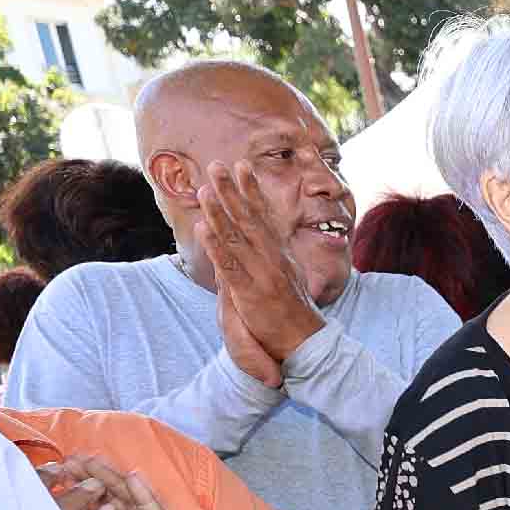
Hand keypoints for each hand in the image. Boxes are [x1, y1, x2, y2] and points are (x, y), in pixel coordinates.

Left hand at [44, 459, 220, 509]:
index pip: (94, 504)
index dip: (77, 489)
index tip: (55, 475)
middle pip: (109, 493)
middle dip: (89, 476)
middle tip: (68, 460)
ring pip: (129, 497)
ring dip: (112, 478)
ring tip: (93, 461)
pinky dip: (144, 496)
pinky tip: (134, 479)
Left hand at [200, 164, 322, 384]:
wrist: (305, 343)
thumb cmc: (293, 312)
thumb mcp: (287, 276)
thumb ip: (272, 255)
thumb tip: (262, 238)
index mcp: (279, 254)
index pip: (264, 216)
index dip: (253, 191)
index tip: (242, 166)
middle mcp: (272, 259)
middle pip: (249, 220)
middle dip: (232, 191)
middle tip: (217, 166)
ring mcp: (261, 275)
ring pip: (236, 238)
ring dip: (219, 212)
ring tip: (204, 190)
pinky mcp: (249, 293)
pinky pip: (230, 266)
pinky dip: (216, 246)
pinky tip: (204, 228)